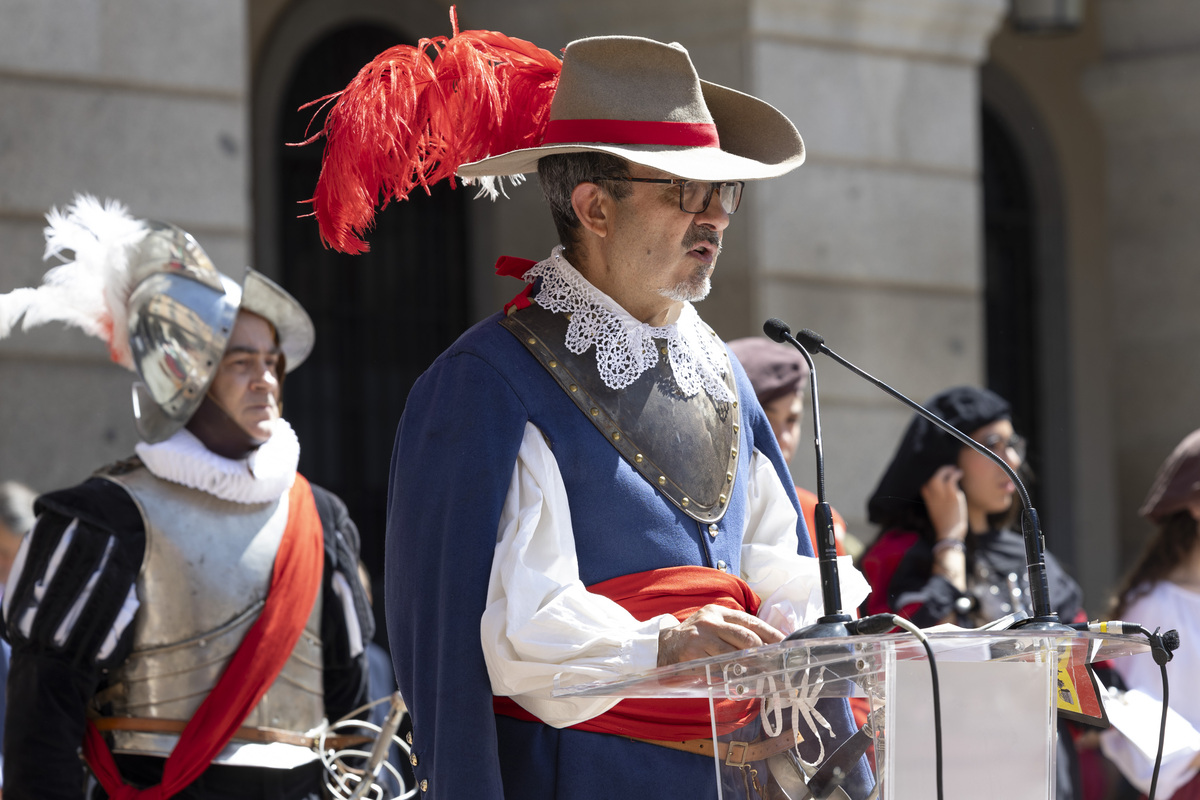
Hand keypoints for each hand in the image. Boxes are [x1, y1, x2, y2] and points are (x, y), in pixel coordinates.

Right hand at [657, 604, 783, 665]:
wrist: (661, 646)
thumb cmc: (694, 639)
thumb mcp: (712, 627)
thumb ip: (733, 632)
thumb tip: (765, 648)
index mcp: (719, 612)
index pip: (751, 621)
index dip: (770, 634)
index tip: (785, 644)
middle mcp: (711, 621)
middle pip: (746, 637)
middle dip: (765, 653)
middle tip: (777, 664)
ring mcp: (701, 636)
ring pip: (734, 653)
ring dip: (752, 666)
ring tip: (764, 674)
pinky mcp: (693, 653)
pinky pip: (718, 667)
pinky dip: (732, 675)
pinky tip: (741, 680)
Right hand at [921, 465, 967, 543]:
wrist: (949, 532)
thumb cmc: (945, 523)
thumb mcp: (936, 510)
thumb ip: (937, 499)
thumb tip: (945, 491)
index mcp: (926, 498)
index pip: (924, 482)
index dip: (930, 476)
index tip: (938, 475)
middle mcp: (932, 493)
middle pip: (932, 475)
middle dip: (940, 470)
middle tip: (948, 468)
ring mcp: (941, 493)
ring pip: (941, 474)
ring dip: (948, 470)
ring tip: (955, 470)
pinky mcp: (952, 494)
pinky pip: (952, 478)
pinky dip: (956, 474)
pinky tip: (960, 473)